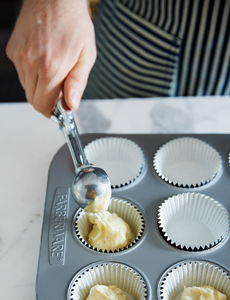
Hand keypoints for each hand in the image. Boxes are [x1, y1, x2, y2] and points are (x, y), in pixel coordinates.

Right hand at [6, 0, 95, 116]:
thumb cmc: (74, 23)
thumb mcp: (86, 56)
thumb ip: (77, 84)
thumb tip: (71, 105)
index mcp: (51, 68)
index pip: (42, 106)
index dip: (51, 112)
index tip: (58, 109)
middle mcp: (31, 64)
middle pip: (33, 99)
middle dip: (46, 100)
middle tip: (59, 89)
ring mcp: (20, 56)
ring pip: (26, 87)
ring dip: (39, 86)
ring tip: (53, 69)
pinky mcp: (13, 50)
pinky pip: (21, 73)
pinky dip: (32, 73)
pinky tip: (43, 60)